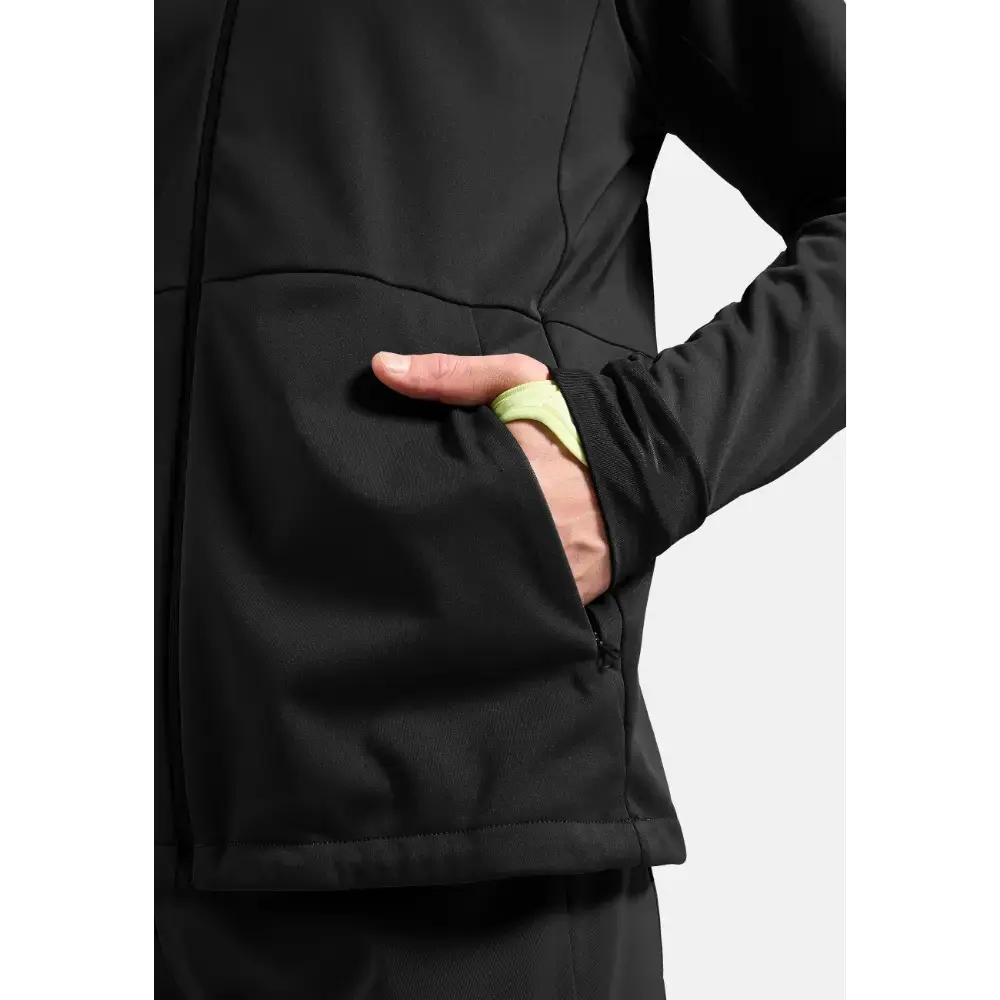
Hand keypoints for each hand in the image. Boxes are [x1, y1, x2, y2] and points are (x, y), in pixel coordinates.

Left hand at [372, 351, 611, 605]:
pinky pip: (523, 609)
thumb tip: (383, 368)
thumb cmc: (576, 419)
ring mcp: (549, 567)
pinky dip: (504, 603)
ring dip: (464, 580)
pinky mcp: (569, 595)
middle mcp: (525, 526)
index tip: (391, 505)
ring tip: (443, 568)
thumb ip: (449, 374)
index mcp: (503, 474)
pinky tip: (483, 594)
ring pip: (484, 588)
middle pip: (453, 550)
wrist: (648, 461)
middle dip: (431, 546)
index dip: (411, 506)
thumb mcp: (515, 379)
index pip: (436, 500)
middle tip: (405, 541)